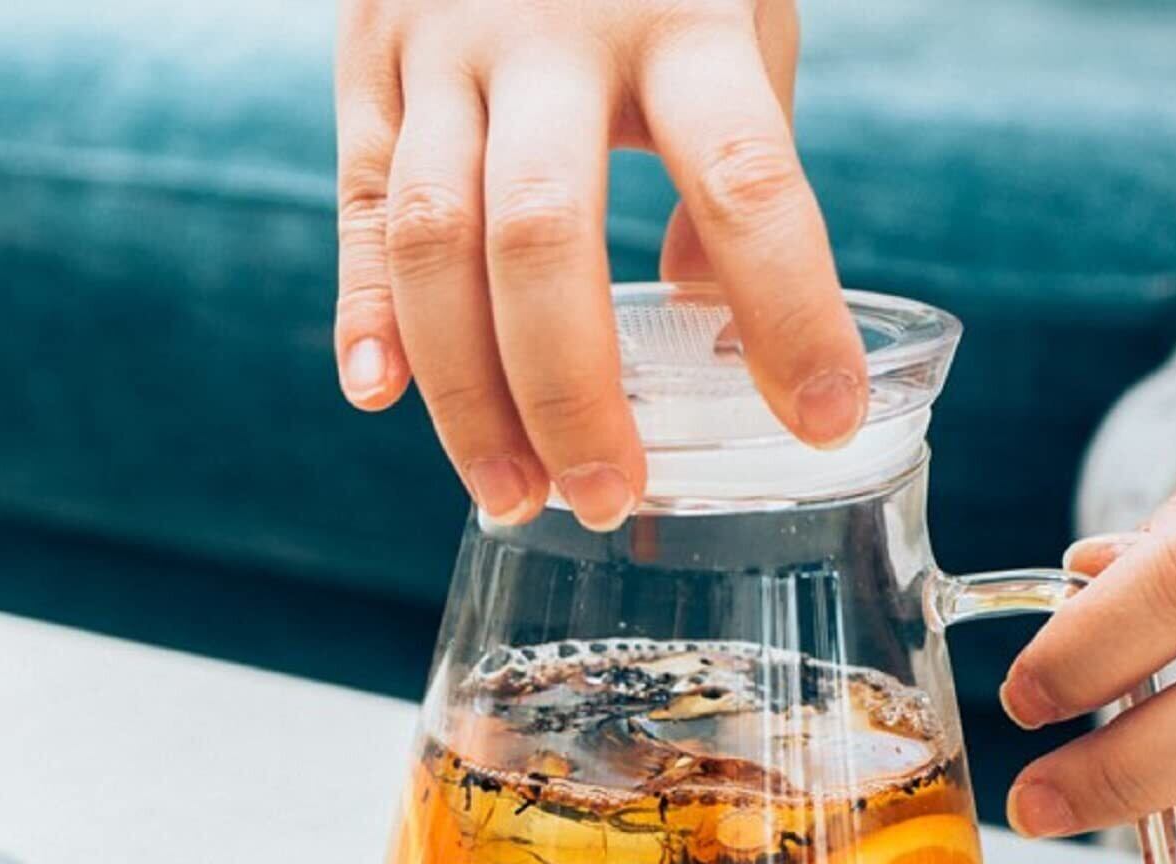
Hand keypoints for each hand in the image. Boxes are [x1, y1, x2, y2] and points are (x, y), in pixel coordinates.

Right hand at [334, 0, 864, 529]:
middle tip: (613, 502)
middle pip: (542, 239)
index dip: (790, 311)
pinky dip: (362, 310)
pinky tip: (376, 395)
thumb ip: (732, 157)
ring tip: (515, 496)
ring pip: (433, 243)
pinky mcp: (364, 64)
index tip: (821, 421)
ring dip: (467, 393)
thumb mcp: (734, 12)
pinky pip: (354, 206)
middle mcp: (548, 26)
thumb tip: (702, 316)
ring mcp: (438, 45)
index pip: (747, 179)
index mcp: (682, 13)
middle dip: (573, 391)